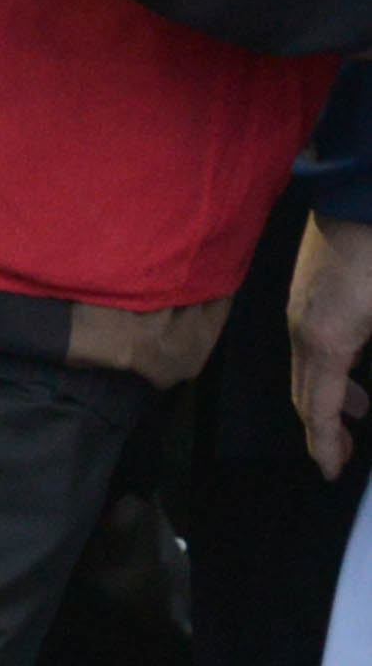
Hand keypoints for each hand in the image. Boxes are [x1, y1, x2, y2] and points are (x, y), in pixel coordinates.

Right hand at [298, 214, 371, 479]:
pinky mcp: (307, 290)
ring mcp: (300, 307)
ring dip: (327, 398)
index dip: (325, 446)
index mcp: (326, 341)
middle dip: (322, 430)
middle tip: (340, 457)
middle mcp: (303, 329)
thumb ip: (370, 361)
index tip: (330, 472)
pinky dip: (328, 370)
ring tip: (356, 414)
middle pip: (304, 394)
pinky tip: (354, 366)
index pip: (319, 409)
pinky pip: (311, 345)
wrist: (361, 193)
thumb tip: (365, 398)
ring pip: (307, 369)